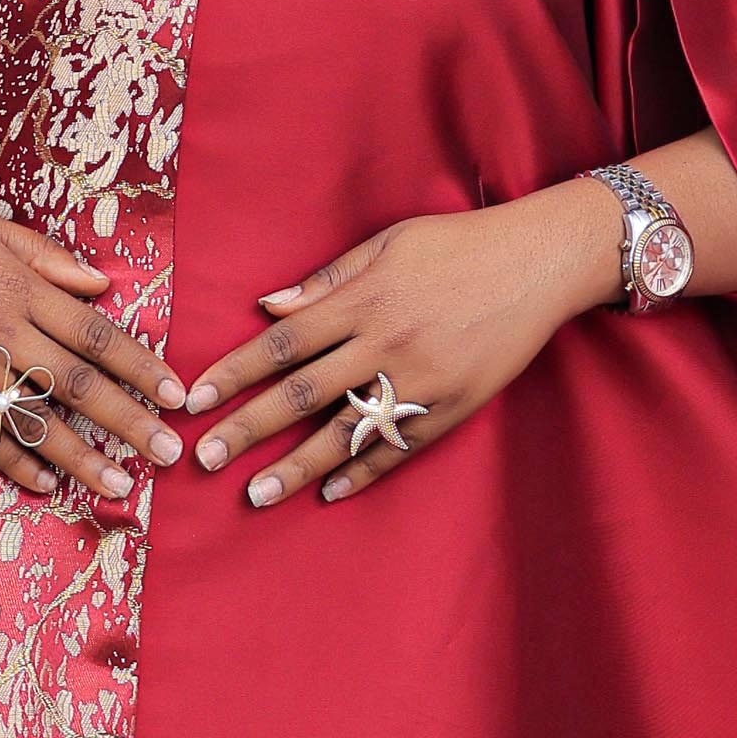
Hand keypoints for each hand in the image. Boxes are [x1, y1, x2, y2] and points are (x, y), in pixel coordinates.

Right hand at [0, 176, 183, 525]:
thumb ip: (46, 256)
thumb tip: (105, 283)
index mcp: (18, 285)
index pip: (95, 333)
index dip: (140, 366)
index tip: (176, 394)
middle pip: (76, 382)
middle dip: (128, 420)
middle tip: (169, 451)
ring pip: (34, 418)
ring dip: (81, 456)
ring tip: (120, 484)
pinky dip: (16, 462)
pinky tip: (47, 484)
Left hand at [181, 183, 620, 509]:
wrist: (541, 262)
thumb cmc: (459, 245)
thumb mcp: (389, 243)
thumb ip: (328, 279)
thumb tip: (269, 306)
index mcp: (363, 299)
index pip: (282, 343)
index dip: (234, 372)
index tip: (195, 399)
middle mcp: (384, 343)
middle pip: (301, 394)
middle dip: (247, 429)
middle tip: (203, 460)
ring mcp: (419, 381)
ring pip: (345, 432)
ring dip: (295, 467)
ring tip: (255, 494)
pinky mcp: (452, 406)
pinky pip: (399, 448)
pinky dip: (364, 472)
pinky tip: (330, 492)